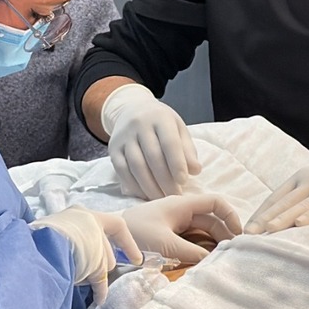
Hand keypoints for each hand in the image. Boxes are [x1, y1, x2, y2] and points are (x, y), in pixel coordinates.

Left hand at [30, 206, 141, 303]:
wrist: (47, 248)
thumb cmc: (80, 248)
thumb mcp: (98, 263)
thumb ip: (102, 274)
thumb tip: (100, 295)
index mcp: (90, 215)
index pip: (118, 227)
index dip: (129, 245)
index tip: (136, 262)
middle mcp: (74, 217)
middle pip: (97, 241)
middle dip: (102, 259)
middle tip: (101, 276)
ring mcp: (58, 227)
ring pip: (80, 250)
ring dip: (85, 265)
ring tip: (83, 280)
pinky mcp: (44, 240)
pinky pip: (64, 254)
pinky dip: (70, 268)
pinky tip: (71, 281)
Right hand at [102, 83, 201, 199]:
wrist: (132, 109)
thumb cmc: (161, 123)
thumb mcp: (178, 129)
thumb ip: (187, 149)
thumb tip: (195, 171)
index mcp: (160, 117)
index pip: (169, 142)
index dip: (177, 164)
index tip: (184, 181)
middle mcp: (139, 125)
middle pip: (153, 156)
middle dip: (165, 180)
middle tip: (175, 195)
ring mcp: (124, 137)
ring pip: (136, 165)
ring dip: (150, 186)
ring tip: (161, 198)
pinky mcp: (113, 148)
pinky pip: (122, 170)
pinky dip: (134, 185)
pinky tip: (145, 195)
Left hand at [122, 194, 243, 264]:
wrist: (107, 236)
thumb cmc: (136, 233)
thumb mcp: (165, 244)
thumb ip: (191, 252)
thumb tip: (214, 259)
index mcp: (183, 204)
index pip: (215, 202)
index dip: (230, 215)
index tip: (238, 233)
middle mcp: (182, 211)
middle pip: (212, 219)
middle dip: (225, 234)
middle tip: (234, 253)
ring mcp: (175, 223)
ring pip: (202, 231)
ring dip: (213, 244)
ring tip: (223, 259)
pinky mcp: (169, 235)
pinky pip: (191, 240)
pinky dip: (200, 249)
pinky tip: (205, 261)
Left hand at [245, 140, 308, 233]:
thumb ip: (304, 198)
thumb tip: (285, 221)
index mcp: (303, 176)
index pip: (276, 197)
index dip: (261, 213)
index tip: (246, 229)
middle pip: (284, 202)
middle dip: (265, 219)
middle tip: (247, 235)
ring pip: (301, 205)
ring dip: (282, 219)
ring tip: (266, 232)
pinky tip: (300, 224)